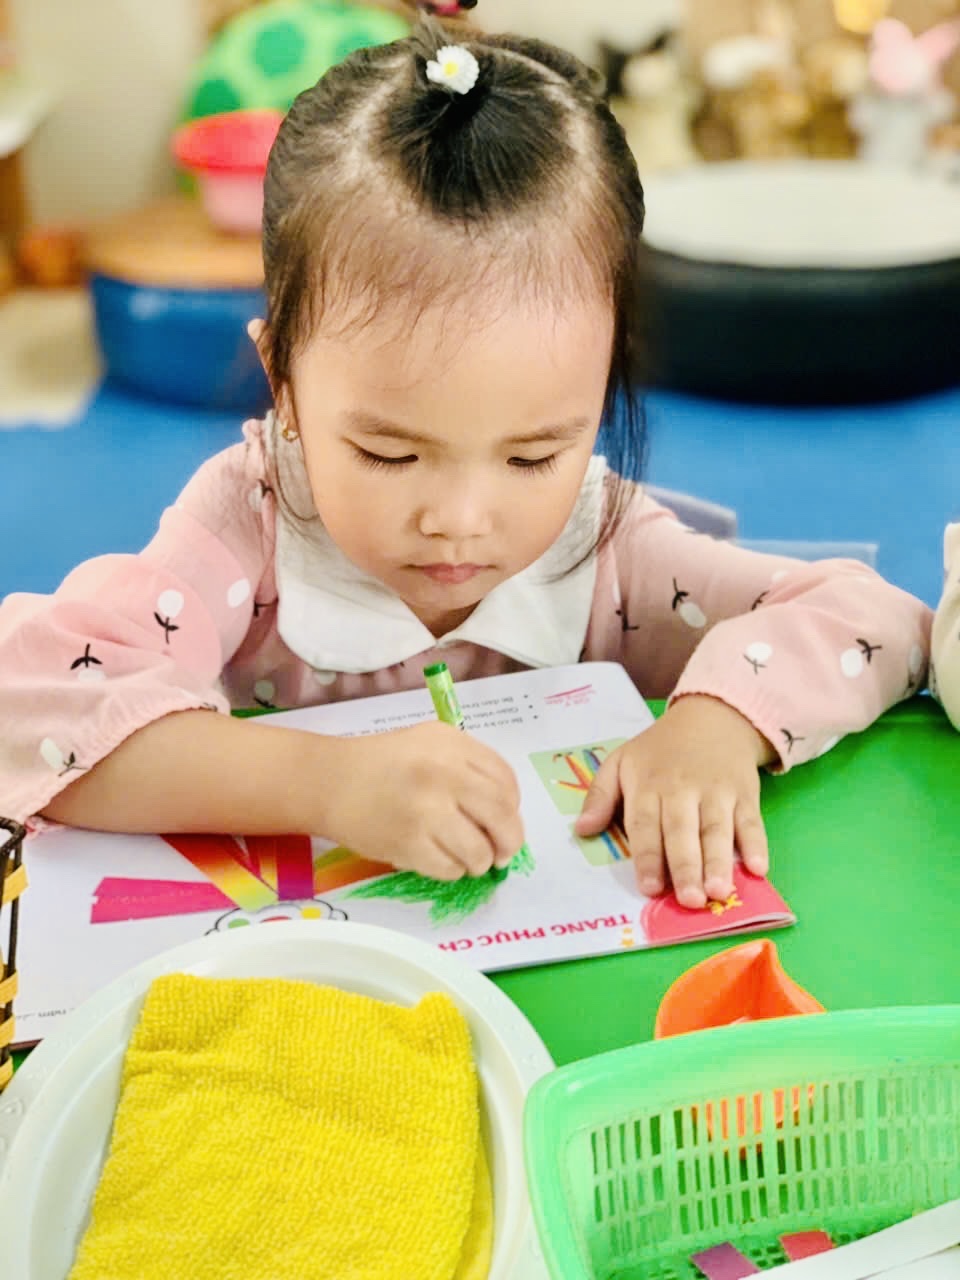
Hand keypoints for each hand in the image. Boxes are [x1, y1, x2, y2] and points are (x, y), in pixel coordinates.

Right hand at [320, 721, 524, 880]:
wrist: (329, 781)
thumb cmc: (383, 763)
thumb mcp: (430, 742)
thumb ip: (469, 766)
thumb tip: (506, 813)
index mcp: (452, 744)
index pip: (505, 781)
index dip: (513, 808)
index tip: (506, 820)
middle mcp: (443, 773)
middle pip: (501, 816)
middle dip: (509, 842)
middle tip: (503, 853)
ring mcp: (425, 810)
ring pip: (479, 850)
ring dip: (480, 862)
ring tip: (469, 859)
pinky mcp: (408, 843)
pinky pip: (450, 869)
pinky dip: (453, 871)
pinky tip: (441, 860)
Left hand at [575, 695, 772, 908]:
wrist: (712, 717)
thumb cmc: (660, 750)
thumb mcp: (621, 761)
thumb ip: (600, 796)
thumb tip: (581, 831)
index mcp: (648, 785)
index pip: (645, 825)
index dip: (647, 857)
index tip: (650, 888)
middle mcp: (683, 790)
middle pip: (683, 832)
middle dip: (685, 867)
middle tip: (689, 900)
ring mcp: (717, 792)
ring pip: (718, 830)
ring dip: (719, 862)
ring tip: (718, 892)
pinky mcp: (745, 794)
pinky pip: (751, 821)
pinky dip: (757, 844)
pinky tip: (759, 868)